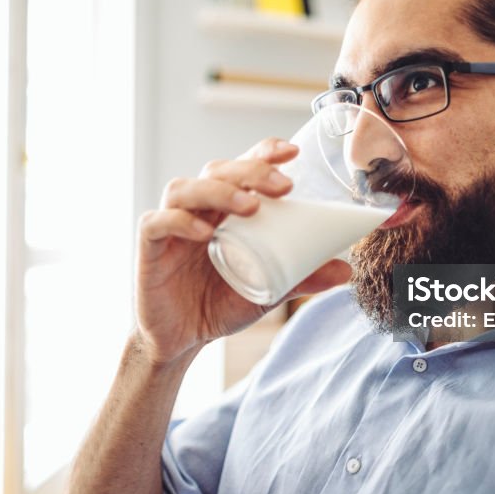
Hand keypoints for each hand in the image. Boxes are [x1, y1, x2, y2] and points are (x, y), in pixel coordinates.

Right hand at [134, 137, 351, 364]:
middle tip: (283, 187)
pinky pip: (158, 222)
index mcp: (225, 209)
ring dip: (220, 190)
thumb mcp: (268, 289)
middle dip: (251, 171)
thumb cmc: (219, 303)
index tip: (292, 152)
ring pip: (185, 188)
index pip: (242, 167)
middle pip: (217, 170)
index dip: (263, 153)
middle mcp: (197, 208)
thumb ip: (301, 277)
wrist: (182, 340)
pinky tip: (206, 232)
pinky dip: (181, 221)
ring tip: (251, 206)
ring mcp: (170, 224)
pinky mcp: (148, 245)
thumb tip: (345, 270)